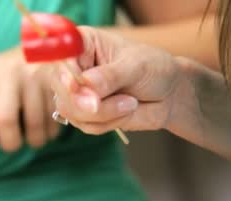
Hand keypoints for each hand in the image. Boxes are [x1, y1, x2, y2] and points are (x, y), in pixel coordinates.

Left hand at [0, 47, 59, 153]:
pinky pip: (55, 122)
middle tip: (12, 144)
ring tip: (33, 135)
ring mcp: (40, 77)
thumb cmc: (16, 69)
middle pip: (7, 120)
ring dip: (34, 139)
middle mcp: (14, 72)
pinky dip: (50, 132)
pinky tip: (47, 125)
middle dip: (10, 142)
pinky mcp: (62, 85)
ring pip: (35, 126)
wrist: (50, 45)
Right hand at [50, 27, 188, 134]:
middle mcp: (74, 68)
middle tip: (117, 102)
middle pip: (63, 91)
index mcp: (81, 45)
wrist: (169, 94)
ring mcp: (77, 93)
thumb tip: (86, 86)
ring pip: (73, 112)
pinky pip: (85, 125)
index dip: (65, 75)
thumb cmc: (154, 69)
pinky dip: (107, 124)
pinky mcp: (84, 115)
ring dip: (104, 114)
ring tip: (130, 102)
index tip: (74, 85)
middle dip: (87, 102)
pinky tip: (125, 111)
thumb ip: (110, 76)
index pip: (61, 59)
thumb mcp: (136, 66)